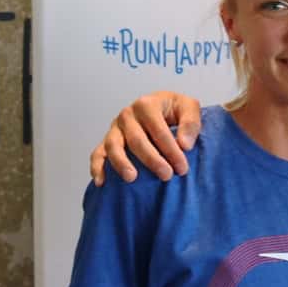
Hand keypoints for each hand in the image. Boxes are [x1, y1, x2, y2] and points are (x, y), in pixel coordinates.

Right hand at [88, 91, 202, 185]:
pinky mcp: (107, 141)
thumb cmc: (174, 110)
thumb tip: (184, 144)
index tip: (182, 168)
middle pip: (136, 140)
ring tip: (132, 178)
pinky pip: (98, 154)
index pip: (158, 129)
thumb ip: (190, 123)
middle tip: (166, 175)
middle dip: (152, 160)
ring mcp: (115, 128)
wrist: (161, 108)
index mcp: (146, 104)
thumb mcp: (189, 107)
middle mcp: (127, 115)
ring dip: (121, 163)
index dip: (171, 150)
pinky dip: (97, 167)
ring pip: (113, 146)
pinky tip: (101, 182)